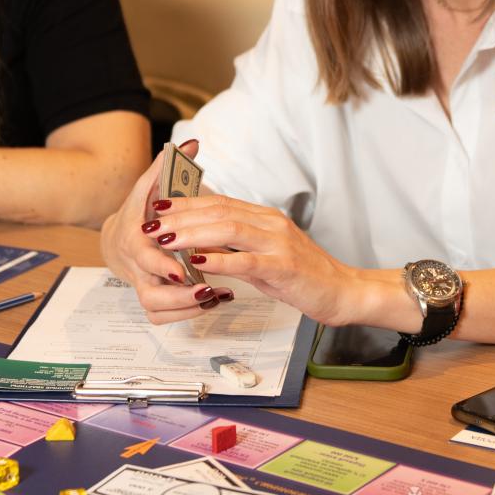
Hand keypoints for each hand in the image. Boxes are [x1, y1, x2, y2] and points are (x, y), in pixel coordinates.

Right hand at [99, 140, 228, 324]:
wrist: (118, 237)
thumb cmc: (141, 210)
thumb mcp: (150, 185)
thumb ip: (169, 166)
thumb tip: (191, 142)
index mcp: (134, 238)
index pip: (142, 256)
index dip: (160, 264)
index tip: (181, 268)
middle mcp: (136, 267)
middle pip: (150, 292)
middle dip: (178, 295)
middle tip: (207, 290)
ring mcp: (144, 285)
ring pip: (157, 309)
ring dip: (187, 307)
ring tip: (217, 296)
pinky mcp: (153, 298)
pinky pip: (164, 316)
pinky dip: (188, 313)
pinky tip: (215, 300)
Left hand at [151, 192, 371, 326]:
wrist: (343, 291)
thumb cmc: (304, 276)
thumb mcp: (266, 255)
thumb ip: (238, 247)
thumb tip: (202, 244)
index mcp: (266, 217)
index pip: (219, 202)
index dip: (186, 202)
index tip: (158, 205)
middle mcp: (271, 224)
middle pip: (219, 211)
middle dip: (181, 215)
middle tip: (152, 221)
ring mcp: (279, 244)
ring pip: (229, 229)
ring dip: (193, 233)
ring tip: (166, 238)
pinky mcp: (284, 267)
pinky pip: (246, 261)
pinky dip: (220, 259)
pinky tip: (198, 260)